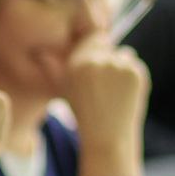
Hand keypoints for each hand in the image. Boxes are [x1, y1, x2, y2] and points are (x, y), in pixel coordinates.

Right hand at [46, 34, 149, 155]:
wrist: (106, 138)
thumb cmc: (83, 113)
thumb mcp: (63, 89)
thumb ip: (52, 68)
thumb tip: (39, 52)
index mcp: (77, 64)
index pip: (94, 37)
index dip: (96, 49)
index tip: (98, 66)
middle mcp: (96, 62)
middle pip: (108, 45)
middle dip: (108, 58)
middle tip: (106, 84)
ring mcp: (118, 66)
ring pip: (124, 55)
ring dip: (121, 67)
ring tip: (114, 91)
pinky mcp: (136, 73)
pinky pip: (136, 66)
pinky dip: (133, 77)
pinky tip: (124, 94)